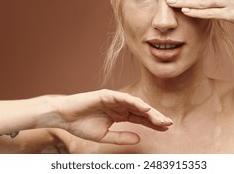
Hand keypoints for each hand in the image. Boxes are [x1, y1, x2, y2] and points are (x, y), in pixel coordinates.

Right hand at [46, 89, 171, 144]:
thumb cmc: (81, 125)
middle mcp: (119, 105)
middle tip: (169, 124)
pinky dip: (135, 102)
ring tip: (161, 119)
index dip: (153, 123)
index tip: (166, 128)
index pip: (140, 119)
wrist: (64, 117)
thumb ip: (121, 137)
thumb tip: (139, 139)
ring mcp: (114, 99)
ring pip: (136, 104)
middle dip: (155, 117)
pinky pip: (123, 98)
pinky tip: (145, 109)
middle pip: (141, 111)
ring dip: (149, 111)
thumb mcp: (105, 136)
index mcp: (119, 114)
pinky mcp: (107, 95)